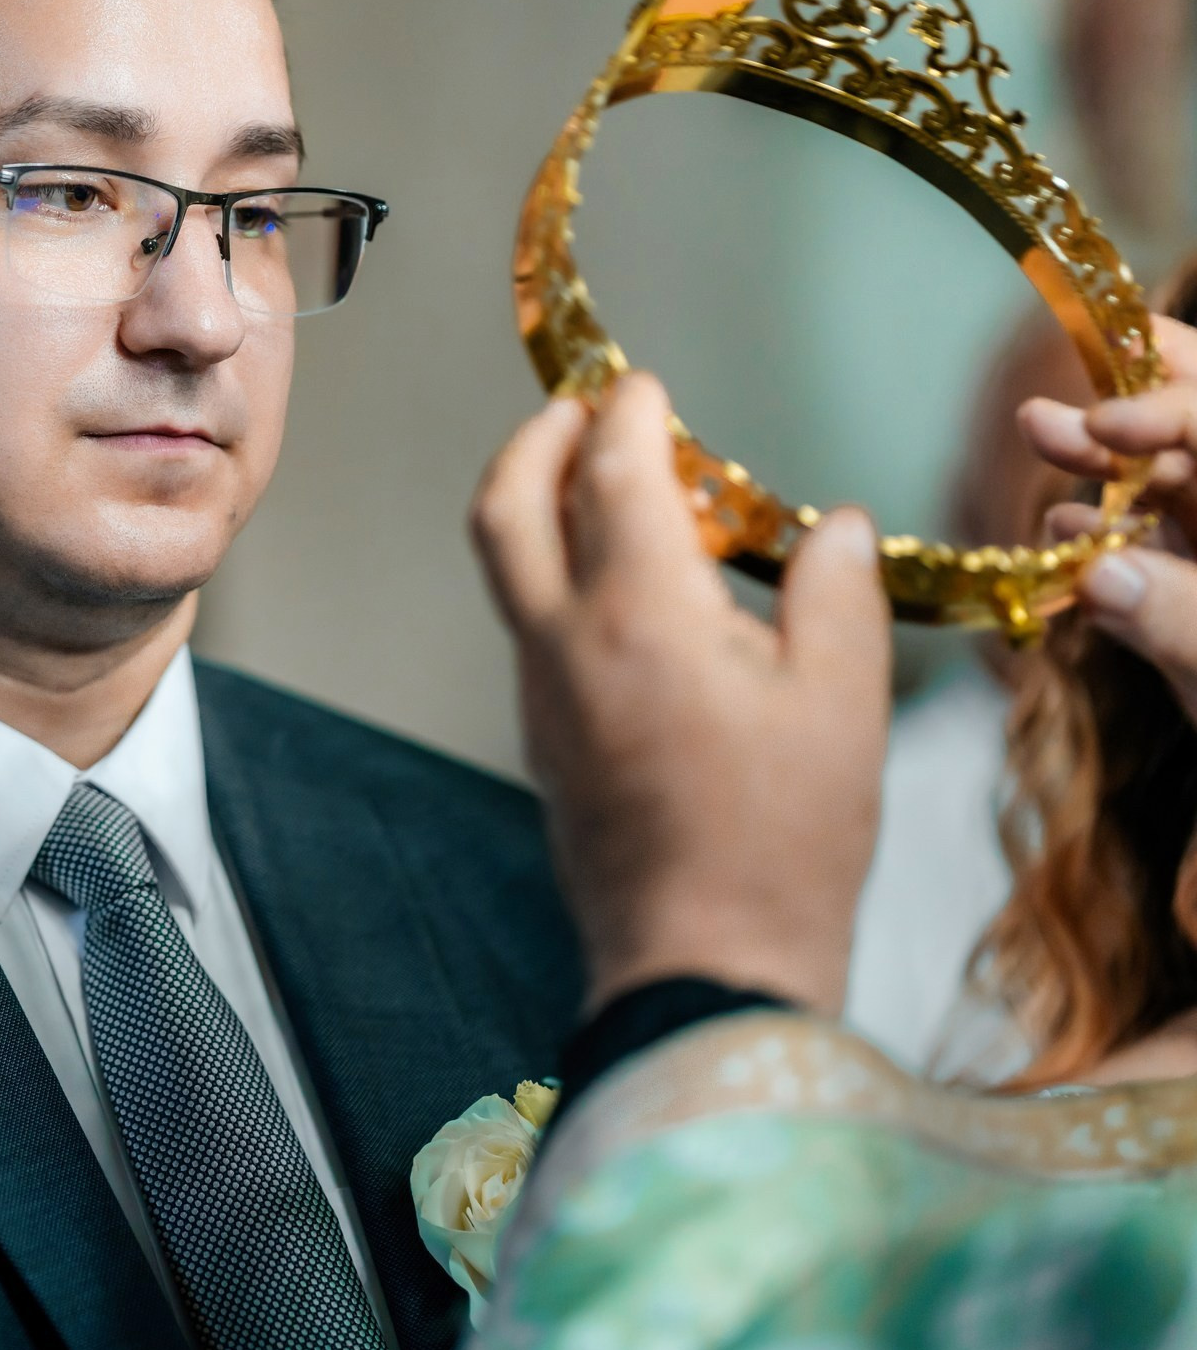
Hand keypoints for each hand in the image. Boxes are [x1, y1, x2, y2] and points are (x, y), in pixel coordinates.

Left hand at [469, 374, 892, 1014]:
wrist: (700, 962)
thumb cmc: (781, 840)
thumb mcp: (843, 704)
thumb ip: (833, 593)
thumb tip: (835, 526)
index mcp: (638, 615)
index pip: (610, 474)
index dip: (624, 415)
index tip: (645, 387)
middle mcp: (565, 642)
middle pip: (506, 507)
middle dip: (533, 441)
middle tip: (577, 410)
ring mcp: (539, 695)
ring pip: (509, 570)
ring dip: (540, 507)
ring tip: (613, 492)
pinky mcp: (542, 739)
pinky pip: (533, 628)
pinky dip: (560, 576)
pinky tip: (630, 593)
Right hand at [1021, 316, 1196, 723]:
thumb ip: (1180, 629)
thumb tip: (1101, 574)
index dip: (1174, 405)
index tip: (1102, 426)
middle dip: (1138, 411)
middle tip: (1050, 414)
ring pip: (1188, 489)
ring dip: (1113, 470)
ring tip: (1041, 444)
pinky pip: (1171, 554)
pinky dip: (1119, 538)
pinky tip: (1068, 536)